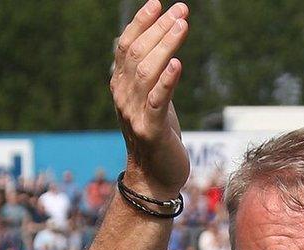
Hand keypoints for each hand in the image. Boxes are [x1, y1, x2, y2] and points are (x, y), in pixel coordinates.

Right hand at [111, 0, 190, 198]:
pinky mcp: (151, 131)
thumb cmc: (158, 136)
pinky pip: (158, 102)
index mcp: (121, 86)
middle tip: (181, 10)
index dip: (141, 23)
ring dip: (165, 46)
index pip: (126, 46)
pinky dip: (167, 81)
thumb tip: (161, 42)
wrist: (154, 179)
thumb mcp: (152, 100)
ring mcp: (135, 113)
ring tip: (182, 26)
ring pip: (146, 72)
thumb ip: (152, 75)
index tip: (159, 3)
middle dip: (159, 28)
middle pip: (137, 53)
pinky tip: (178, 64)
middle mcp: (123, 96)